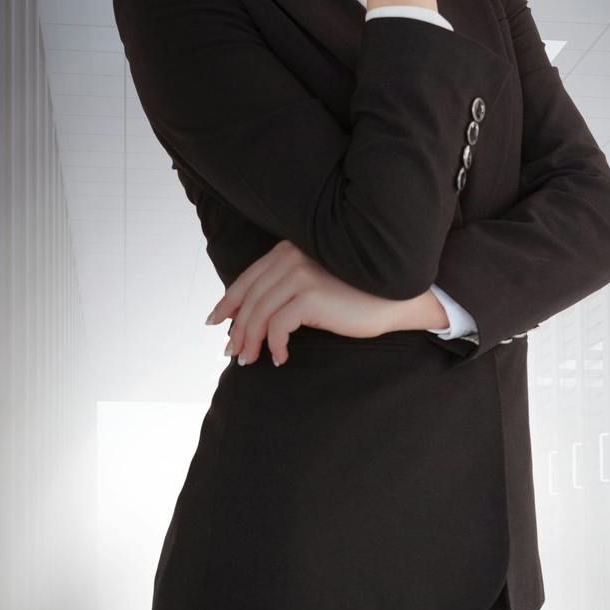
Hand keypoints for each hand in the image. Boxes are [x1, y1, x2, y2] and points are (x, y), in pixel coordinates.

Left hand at [205, 239, 411, 365]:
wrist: (394, 299)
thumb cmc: (355, 295)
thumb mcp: (314, 283)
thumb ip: (286, 286)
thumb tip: (249, 315)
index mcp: (288, 250)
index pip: (248, 278)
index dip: (228, 302)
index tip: (216, 321)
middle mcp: (291, 257)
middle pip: (250, 298)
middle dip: (237, 328)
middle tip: (233, 352)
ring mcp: (301, 275)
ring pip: (260, 313)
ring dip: (251, 341)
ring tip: (250, 360)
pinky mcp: (311, 296)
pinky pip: (279, 326)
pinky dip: (275, 345)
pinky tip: (281, 358)